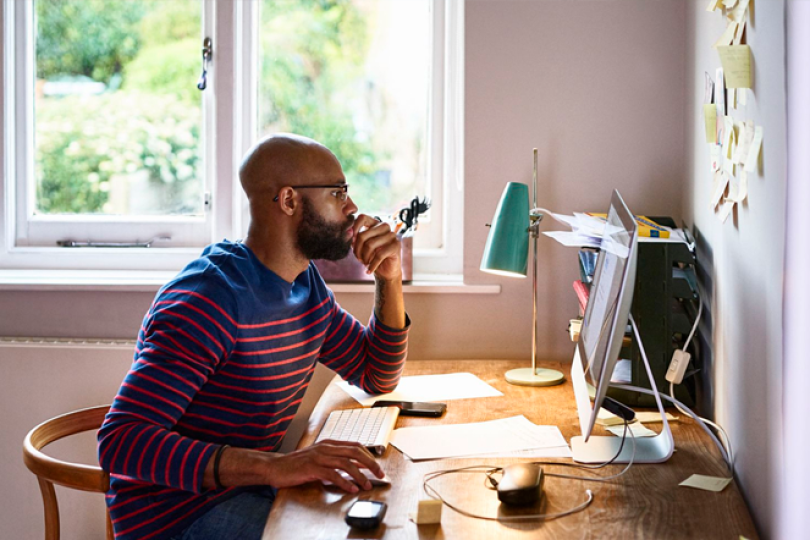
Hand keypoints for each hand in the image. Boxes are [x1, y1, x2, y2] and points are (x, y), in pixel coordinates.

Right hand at [263, 440, 383, 492]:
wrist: (276, 466)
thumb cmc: (297, 464)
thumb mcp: (319, 458)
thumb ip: (335, 460)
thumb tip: (355, 467)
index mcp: (329, 444)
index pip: (356, 446)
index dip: (370, 456)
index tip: (378, 467)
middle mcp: (326, 447)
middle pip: (355, 452)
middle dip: (370, 464)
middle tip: (380, 475)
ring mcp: (319, 457)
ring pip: (346, 463)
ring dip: (360, 475)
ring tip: (366, 486)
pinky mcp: (312, 468)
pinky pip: (332, 474)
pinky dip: (344, 482)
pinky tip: (351, 489)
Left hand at [351, 214, 401, 280]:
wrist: (385, 272)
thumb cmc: (372, 257)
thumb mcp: (360, 248)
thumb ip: (355, 240)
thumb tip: (348, 233)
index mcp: (375, 224)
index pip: (362, 218)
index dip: (354, 228)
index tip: (352, 242)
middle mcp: (384, 227)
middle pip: (363, 235)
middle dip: (357, 250)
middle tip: (358, 259)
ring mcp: (391, 235)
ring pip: (370, 245)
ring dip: (364, 258)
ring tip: (364, 263)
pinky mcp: (396, 245)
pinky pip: (379, 255)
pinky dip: (372, 265)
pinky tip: (369, 270)